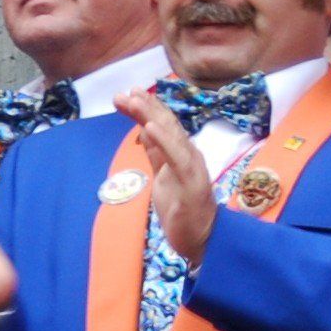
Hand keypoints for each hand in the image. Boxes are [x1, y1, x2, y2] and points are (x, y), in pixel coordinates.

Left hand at [115, 88, 219, 265]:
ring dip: (152, 116)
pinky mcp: (192, 183)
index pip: (163, 125)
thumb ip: (156, 153)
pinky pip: (177, 158)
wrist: (203, 240)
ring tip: (135, 100)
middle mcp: (188, 155)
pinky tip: (150, 127)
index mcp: (180, 153)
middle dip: (147, 106)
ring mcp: (192, 167)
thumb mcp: (162, 176)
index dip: (147, 108)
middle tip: (127, 91)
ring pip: (172, 135)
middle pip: (167, 125)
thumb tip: (144, 129)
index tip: (127, 94)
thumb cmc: (182, 210)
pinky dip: (164, 140)